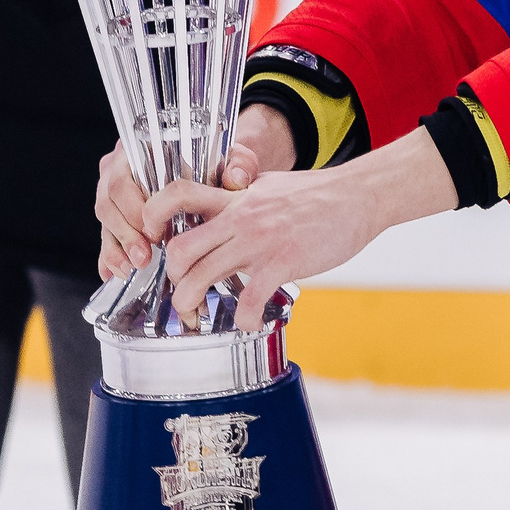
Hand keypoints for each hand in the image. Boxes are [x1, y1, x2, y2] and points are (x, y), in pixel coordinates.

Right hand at [94, 105, 295, 280]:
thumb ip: (239, 165)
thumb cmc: (217, 163)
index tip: (154, 230)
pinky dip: (109, 257)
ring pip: (105, 220)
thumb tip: (236, 179)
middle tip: (145, 256)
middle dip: (126, 233)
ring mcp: (115, 194)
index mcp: (140, 148)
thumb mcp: (233, 160)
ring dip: (118, 247)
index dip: (133, 205)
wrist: (215, 171)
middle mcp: (120, 168)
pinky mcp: (116, 217)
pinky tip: (114, 273)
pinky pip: (106, 237)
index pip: (123, 175)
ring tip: (136, 266)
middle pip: (108, 200)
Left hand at [139, 130, 456, 330]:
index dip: (152, 216)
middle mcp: (240, 217)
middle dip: (171, 277)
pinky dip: (242, 319)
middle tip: (180, 291)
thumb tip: (229, 212)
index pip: (177, 194)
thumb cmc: (319, 194)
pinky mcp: (282, 262)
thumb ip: (244, 200)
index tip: (151, 238)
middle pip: (180, 248)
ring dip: (191, 303)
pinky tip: (247, 323)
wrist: (359, 196)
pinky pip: (248, 299)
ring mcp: (259, 240)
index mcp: (235, 198)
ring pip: (202, 276)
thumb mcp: (270, 187)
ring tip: (198, 316)